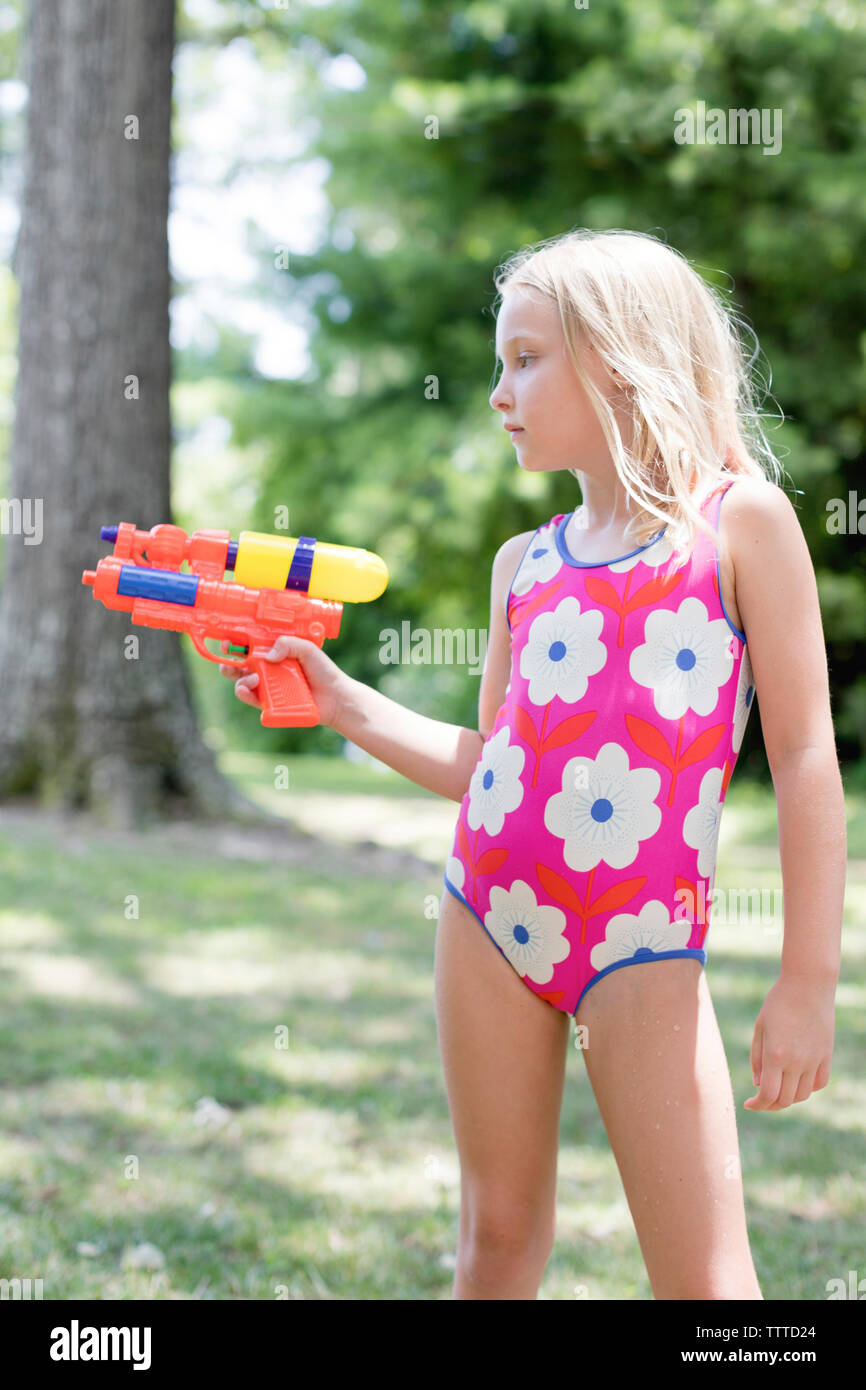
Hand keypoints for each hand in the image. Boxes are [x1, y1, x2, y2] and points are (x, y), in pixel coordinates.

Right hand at [218, 635, 350, 727]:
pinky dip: (246, 694)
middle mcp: (268, 669)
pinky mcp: (270, 703)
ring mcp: (268, 686)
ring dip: (239, 678)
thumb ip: (289, 644)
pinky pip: (252, 698)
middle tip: (227, 659)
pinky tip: (248, 689)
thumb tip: (268, 655)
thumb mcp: (307, 648)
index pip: (251, 646)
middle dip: (229, 662)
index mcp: (275, 653)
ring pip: (243, 682)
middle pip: (240, 665)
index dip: (237, 643)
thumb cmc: (323, 671)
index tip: (228, 641)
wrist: (335, 697)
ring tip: (253, 678)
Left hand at [744, 972, 835, 1111]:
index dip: (757, 1105)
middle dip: (770, 1105)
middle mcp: (796, 1062)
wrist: (808, 985)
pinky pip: (819, 1083)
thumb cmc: (778, 1003)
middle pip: (785, 1100)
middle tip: (761, 1100)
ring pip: (803, 1095)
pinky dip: (807, 1088)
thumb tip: (758, 1084)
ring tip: (778, 1089)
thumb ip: (757, 1058)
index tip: (748, 1104)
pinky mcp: (826, 1055)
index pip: (767, 1094)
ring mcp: (814, 1060)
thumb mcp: (760, 1028)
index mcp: (775, 1055)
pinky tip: (797, 1080)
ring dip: (789, 1098)